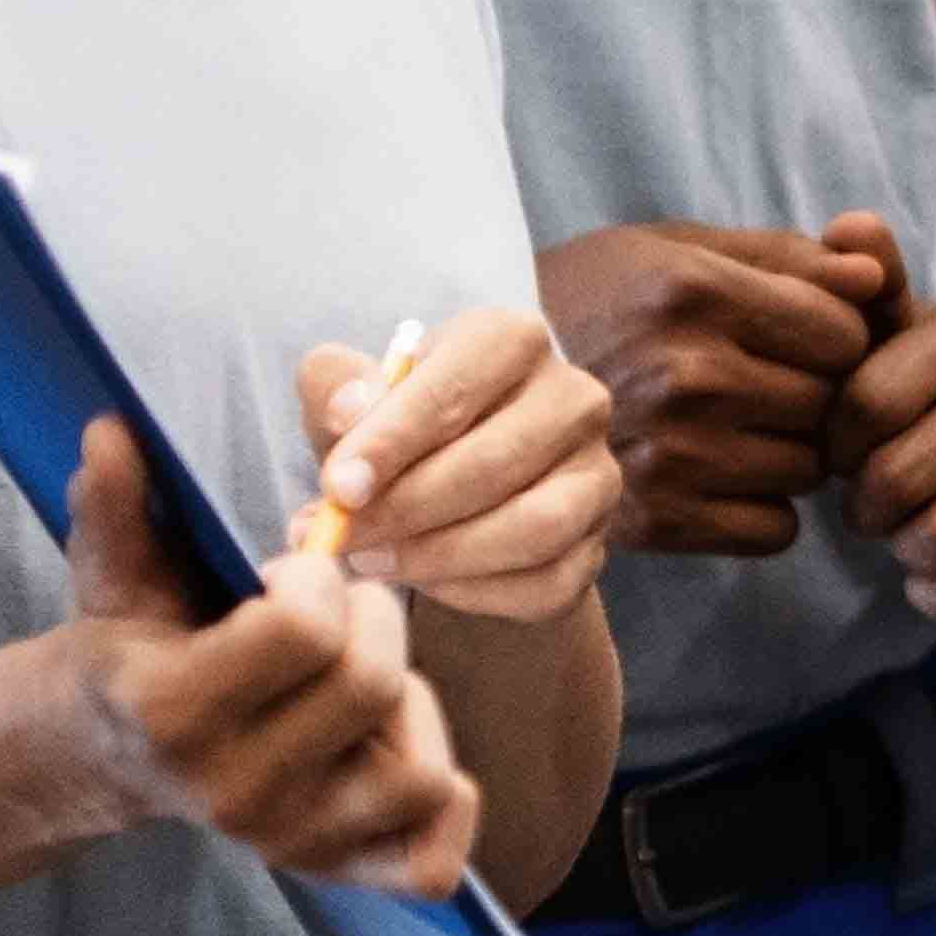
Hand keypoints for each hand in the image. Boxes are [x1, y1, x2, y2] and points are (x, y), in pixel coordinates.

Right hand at [57, 425, 474, 900]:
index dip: (315, 577)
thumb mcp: (117, 575)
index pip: (305, 631)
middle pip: (374, 685)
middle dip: (373, 618)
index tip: (292, 567)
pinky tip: (408, 743)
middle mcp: (231, 789)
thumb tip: (111, 429)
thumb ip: (119, 506)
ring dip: (412, 705)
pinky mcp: (326, 868)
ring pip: (418, 772)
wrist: (96, 754)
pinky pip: (428, 860)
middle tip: (341, 606)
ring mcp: (284, 839)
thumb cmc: (129, 648)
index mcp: (173, 709)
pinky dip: (446, 808)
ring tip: (364, 673)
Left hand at [294, 309, 620, 621]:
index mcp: (512, 341)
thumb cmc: (398, 434)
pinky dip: (477, 593)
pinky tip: (428, 584)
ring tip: (374, 561)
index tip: (338, 488)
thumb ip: (336, 389)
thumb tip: (350, 411)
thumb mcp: (354, 401)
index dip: (393, 440)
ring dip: (442, 556)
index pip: (458, 387)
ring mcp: (597, 472)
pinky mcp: (599, 541)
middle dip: (406, 509)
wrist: (452, 494)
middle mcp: (574, 398)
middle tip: (342, 539)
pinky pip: (548, 581)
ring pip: (535, 527)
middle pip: (493, 463)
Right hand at [535, 222, 895, 559]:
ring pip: (809, 469)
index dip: (836, 335)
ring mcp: (668, 451)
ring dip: (788, 452)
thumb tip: (878, 277)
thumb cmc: (594, 301)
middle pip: (831, 401)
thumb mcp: (674, 249)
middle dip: (814, 393)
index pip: (843, 331)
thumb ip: (784, 257)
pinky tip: (718, 477)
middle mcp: (684, 372)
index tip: (800, 336)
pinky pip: (775, 530)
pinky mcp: (655, 519)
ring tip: (731, 428)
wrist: (483, 392)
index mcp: (690, 290)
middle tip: (760, 384)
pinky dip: (762, 510)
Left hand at [818, 216, 935, 627]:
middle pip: (892, 481)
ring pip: (934, 542)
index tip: (853, 453)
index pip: (863, 405)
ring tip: (919, 533)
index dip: (837, 446)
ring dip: (907, 552)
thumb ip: (873, 287)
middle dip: (868, 509)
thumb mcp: (922, 336)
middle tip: (882, 505)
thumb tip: (846, 227)